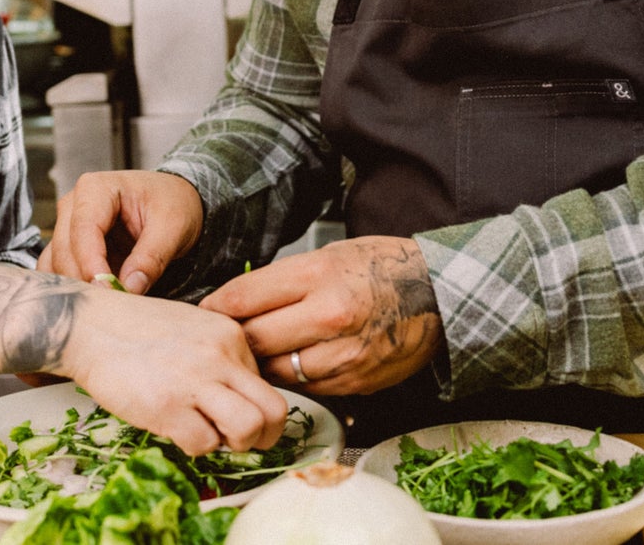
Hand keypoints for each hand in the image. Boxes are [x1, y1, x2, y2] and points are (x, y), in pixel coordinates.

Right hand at [40, 170, 203, 294]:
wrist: (174, 201)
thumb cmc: (172, 203)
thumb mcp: (173, 226)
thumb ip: (151, 256)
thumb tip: (129, 287)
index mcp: (96, 188)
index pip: (84, 229)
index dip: (92, 263)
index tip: (108, 290)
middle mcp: (73, 206)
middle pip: (64, 250)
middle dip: (85, 280)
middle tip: (112, 306)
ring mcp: (67, 227)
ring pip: (56, 264)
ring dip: (78, 287)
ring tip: (107, 307)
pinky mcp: (70, 248)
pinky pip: (60, 272)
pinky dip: (75, 289)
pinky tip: (99, 301)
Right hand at [57, 289, 288, 455]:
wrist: (89, 325)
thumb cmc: (134, 330)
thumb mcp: (192, 328)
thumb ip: (219, 358)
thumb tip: (236, 399)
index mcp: (229, 336)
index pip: (267, 385)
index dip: (255, 408)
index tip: (235, 414)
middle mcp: (220, 356)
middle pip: (275, 411)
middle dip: (265, 436)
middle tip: (240, 440)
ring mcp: (195, 382)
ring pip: (249, 429)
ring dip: (234, 445)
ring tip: (210, 436)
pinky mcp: (168, 406)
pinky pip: (203, 444)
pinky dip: (194, 446)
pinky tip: (175, 430)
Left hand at [200, 236, 442, 395]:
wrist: (438, 294)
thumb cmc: (380, 268)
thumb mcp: (327, 256)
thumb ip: (281, 281)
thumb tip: (233, 303)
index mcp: (317, 275)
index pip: (242, 298)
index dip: (215, 307)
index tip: (205, 312)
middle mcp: (329, 315)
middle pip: (254, 339)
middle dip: (235, 340)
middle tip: (222, 339)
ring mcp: (343, 354)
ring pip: (275, 370)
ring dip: (261, 364)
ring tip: (256, 354)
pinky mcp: (355, 381)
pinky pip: (306, 387)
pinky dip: (294, 378)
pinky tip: (292, 364)